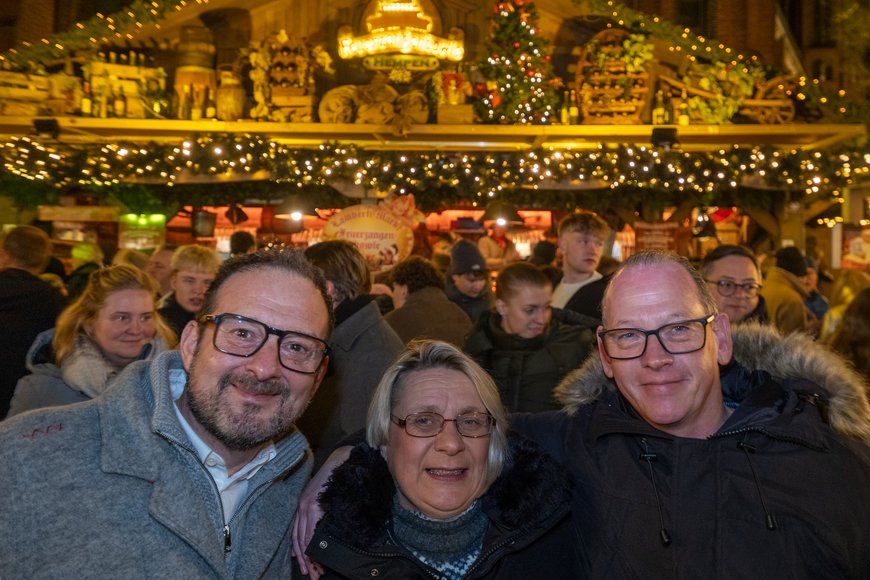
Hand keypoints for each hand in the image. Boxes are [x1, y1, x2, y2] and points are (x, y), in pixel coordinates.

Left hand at [292, 446, 352, 576]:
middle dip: (304, 560)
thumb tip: (317, 535)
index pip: (296, 536)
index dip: (300, 554)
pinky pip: (311, 528)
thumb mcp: (323, 498)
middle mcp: (300, 506)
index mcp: (301, 506)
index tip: (306, 567)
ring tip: (316, 570)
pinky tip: (318, 553)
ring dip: (310, 556)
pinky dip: (313, 542)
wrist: (340, 461)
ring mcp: (305, 504)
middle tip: (311, 575)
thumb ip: (317, 515)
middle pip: (297, 540)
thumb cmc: (335, 479)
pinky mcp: (313, 503)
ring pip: (303, 537)